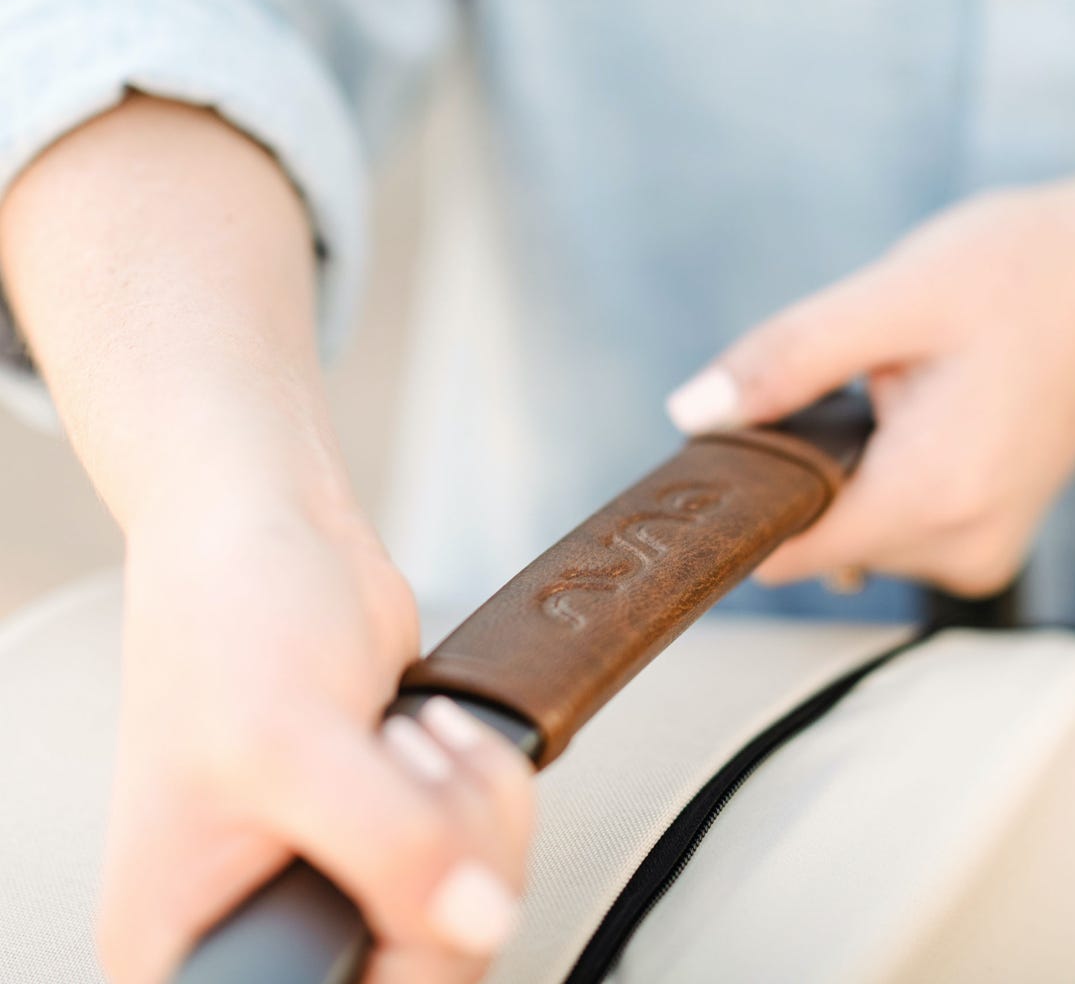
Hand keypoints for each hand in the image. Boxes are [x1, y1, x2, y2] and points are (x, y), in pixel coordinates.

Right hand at [99, 493, 534, 983]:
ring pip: (467, 909)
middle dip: (451, 853)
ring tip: (412, 732)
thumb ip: (388, 845)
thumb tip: (481, 921)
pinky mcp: (393, 823)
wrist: (271, 532)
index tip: (408, 840)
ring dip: (476, 810)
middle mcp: (264, 925)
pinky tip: (435, 728)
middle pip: (424, 966)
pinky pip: (481, 850)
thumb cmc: (229, 624)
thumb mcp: (290, 744)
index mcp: (189, 948)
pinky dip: (486, 787)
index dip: (408, 944)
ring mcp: (340, 874)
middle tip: (405, 761)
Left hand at [667, 168, 1074, 594]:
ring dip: (844, 468)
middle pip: (815, 538)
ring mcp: (978, 549)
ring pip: (848, 532)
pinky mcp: (982, 537)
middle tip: (850, 385)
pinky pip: (888, 526)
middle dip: (804, 465)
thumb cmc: (1023, 273)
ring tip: (896, 396)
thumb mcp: (892, 295)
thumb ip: (787, 360)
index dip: (743, 501)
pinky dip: (877, 476)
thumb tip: (695, 414)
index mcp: (933, 494)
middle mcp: (959, 544)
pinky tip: (913, 419)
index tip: (736, 446)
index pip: (786, 552)